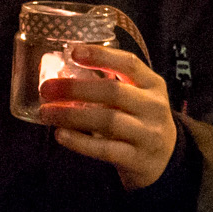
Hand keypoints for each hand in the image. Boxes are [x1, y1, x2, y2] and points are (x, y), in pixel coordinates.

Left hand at [37, 45, 177, 190]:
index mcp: (153, 85)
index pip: (129, 64)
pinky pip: (105, 149)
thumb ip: (111, 86)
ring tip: (46, 113)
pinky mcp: (137, 159)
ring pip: (108, 121)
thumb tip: (62, 76)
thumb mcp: (137, 98)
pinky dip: (80, 142)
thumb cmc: (141, 121)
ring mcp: (148, 134)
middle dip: (76, 89)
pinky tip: (60, 135)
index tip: (74, 51)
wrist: (166, 160)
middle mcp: (154, 107)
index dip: (101, 56)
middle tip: (46, 89)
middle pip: (114, 92)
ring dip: (71, 116)